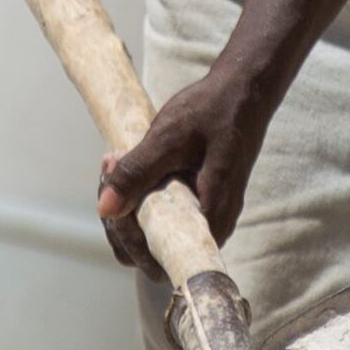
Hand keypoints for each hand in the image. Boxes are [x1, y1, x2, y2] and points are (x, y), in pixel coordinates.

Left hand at [96, 54, 287, 263]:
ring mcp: (204, 216)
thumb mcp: (169, 138)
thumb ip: (137, 173)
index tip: (115, 195)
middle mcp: (209, 226)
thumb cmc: (213, 111)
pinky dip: (138, 194)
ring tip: (115, 161)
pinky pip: (160, 215)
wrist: (244, 91)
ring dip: (125, 204)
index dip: (129, 237)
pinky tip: (127, 163)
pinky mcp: (196, 203)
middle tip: (110, 169)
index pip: (160, 259)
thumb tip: (105, 210)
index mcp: (210, 218)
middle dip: (120, 217)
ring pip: (151, 233)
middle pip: (150, 251)